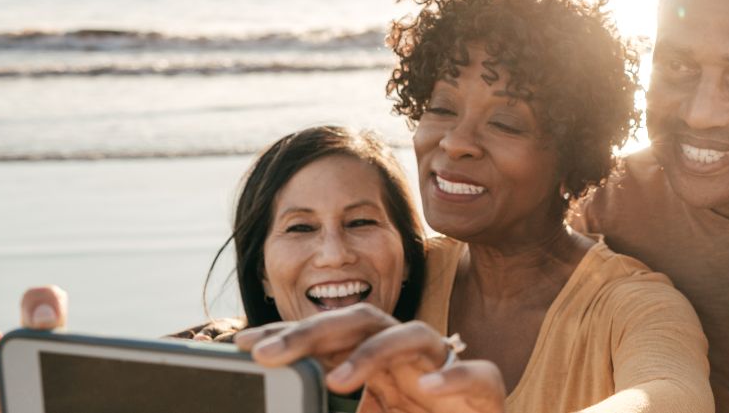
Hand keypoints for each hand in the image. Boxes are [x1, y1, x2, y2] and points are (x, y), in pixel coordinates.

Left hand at [234, 304, 505, 411]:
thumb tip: (285, 411)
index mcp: (377, 365)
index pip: (332, 336)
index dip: (290, 335)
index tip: (244, 344)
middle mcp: (408, 359)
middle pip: (361, 323)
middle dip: (312, 332)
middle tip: (268, 353)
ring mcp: (445, 371)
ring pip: (414, 334)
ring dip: (373, 352)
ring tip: (336, 382)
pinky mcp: (484, 391)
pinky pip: (476, 374)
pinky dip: (453, 377)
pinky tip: (429, 388)